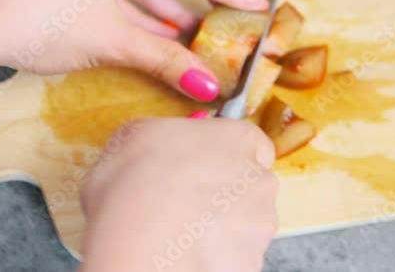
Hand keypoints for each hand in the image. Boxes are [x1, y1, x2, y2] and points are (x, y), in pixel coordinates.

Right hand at [78, 117, 278, 271]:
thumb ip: (166, 138)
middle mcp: (259, 181)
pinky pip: (233, 255)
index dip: (225, 156)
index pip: (252, 144)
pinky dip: (214, 254)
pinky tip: (185, 252)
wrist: (140, 244)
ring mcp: (258, 226)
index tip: (201, 166)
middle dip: (223, 192)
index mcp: (238, 140)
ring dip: (220, 225)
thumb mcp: (136, 136)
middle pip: (249, 185)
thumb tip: (160, 149)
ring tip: (180, 230)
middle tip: (184, 200)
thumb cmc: (135, 180)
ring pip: (243, 223)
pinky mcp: (249, 262)